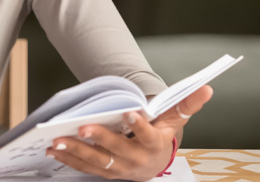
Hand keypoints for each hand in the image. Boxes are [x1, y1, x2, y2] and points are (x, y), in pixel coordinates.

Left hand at [46, 85, 212, 180]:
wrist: (154, 162)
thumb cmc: (161, 134)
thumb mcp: (174, 119)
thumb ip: (186, 104)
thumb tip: (206, 88)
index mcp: (154, 144)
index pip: (148, 135)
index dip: (140, 125)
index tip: (130, 112)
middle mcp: (137, 160)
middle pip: (117, 150)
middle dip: (99, 139)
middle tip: (82, 128)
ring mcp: (119, 168)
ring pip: (97, 161)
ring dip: (76, 151)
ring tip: (57, 140)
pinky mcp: (105, 172)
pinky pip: (85, 167)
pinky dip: (68, 159)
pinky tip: (53, 149)